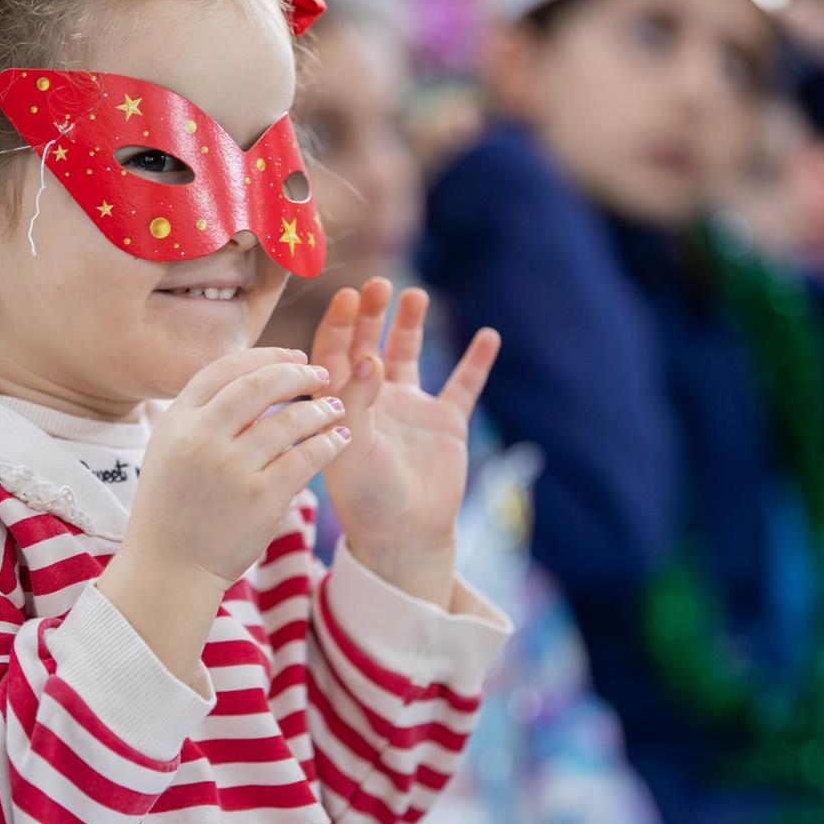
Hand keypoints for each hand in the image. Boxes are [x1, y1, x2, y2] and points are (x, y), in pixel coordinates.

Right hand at [122, 347, 352, 588]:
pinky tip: (339, 440)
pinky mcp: (261, 498)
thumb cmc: (174, 510)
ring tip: (335, 409)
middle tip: (322, 375)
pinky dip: (328, 443)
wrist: (169, 569)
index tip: (294, 356)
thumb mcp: (170, 452)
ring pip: (290, 419)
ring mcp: (231, 468)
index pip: (224, 368)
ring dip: (320, 409)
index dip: (266, 356)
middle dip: (297, 374)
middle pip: (259, 384)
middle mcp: (201, 438)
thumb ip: (203, 417)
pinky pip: (306, 457)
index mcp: (177, 421)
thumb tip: (254, 380)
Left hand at [311, 279, 499, 605]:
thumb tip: (366, 355)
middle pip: (368, 345)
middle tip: (379, 285)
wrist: (405, 537)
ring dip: (411, 325)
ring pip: (408, 355)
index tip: (348, 297)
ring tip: (416, 296)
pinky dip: (476, 363)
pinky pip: (463, 386)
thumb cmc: (367, 497)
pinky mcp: (445, 422)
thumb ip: (357, 401)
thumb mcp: (352, 448)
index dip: (340, 325)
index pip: (333, 354)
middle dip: (372, 315)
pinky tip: (489, 336)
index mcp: (340, 405)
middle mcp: (372, 400)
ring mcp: (409, 408)